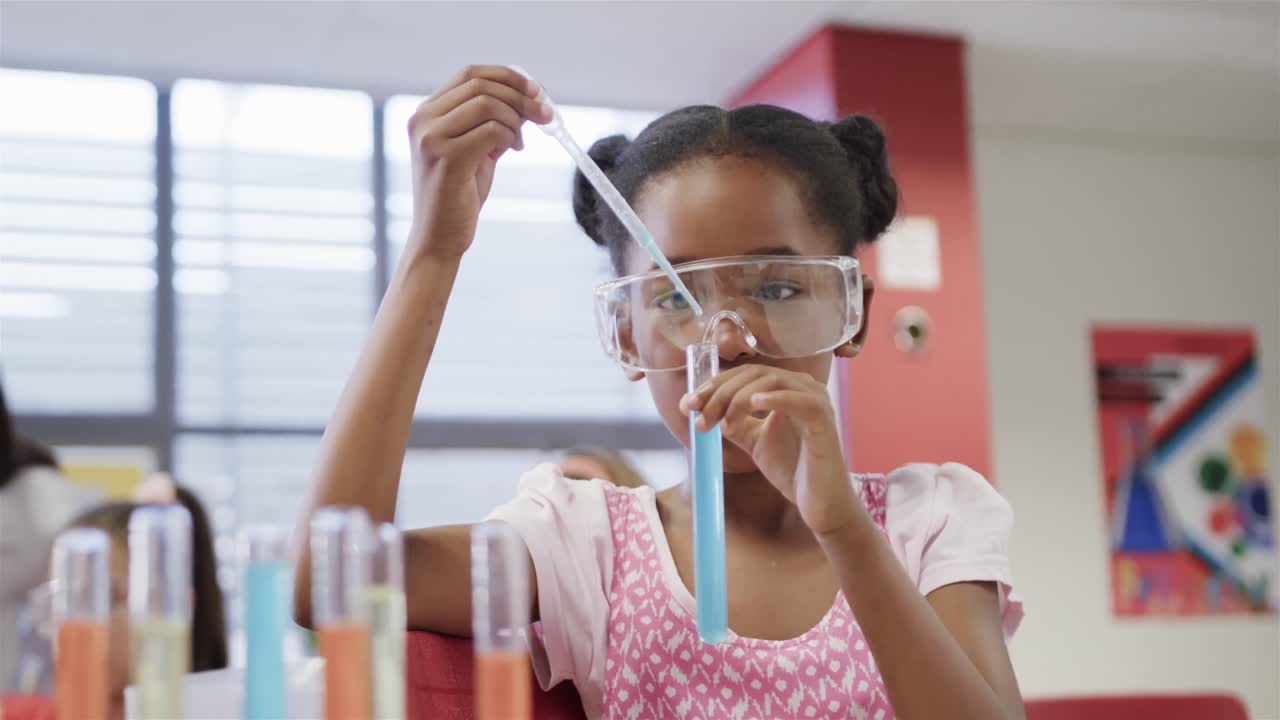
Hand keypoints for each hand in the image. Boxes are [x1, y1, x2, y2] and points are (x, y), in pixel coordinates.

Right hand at [405, 65, 552, 261]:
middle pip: (481, 85)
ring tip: (520, 143)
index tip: (535, 90)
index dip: (507, 76)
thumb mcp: (477, 150)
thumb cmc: (458, 196)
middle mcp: (423, 120)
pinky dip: (510, 137)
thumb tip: (529, 99)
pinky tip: (511, 151)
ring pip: (488, 104)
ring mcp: (431, 137)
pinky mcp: (446, 157)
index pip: (470, 74)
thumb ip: (493, 122)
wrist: (439, 239)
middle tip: (545, 115)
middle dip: (521, 96)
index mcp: (427, 113)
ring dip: (516, 120)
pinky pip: (492, 130)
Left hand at [680, 365, 860, 535]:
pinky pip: (801, 401)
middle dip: (720, 393)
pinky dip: (777, 398)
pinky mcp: (824, 421)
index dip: (713, 386)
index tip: (687, 405)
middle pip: (754, 374)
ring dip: (739, 399)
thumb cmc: (793, 469)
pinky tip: (754, 405)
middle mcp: (802, 388)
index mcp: (786, 389)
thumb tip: (704, 412)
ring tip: (722, 424)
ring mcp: (816, 401)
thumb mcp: (755, 441)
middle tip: (699, 418)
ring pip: (772, 381)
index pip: (744, 374)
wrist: (819, 503)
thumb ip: (735, 423)